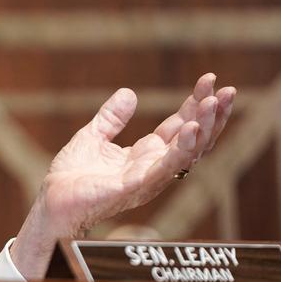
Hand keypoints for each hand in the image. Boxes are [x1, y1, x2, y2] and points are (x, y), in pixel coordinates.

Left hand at [10, 73, 235, 279]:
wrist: (52, 201)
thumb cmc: (71, 177)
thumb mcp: (92, 137)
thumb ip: (111, 118)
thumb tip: (128, 92)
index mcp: (146, 154)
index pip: (180, 126)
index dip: (195, 104)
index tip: (209, 80)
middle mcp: (154, 167)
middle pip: (193, 140)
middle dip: (212, 115)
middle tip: (228, 90)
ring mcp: (147, 178)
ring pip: (186, 153)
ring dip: (203, 128)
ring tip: (215, 103)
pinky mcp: (134, 187)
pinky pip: (163, 168)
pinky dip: (179, 150)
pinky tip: (190, 129)